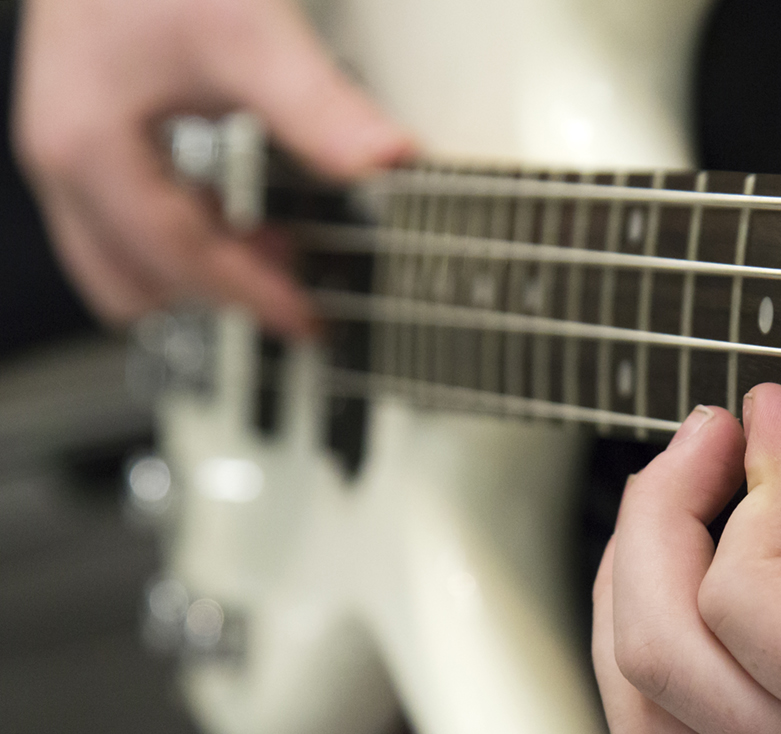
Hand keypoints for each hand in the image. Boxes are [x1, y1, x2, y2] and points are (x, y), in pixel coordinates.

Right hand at [11, 0, 413, 332]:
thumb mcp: (249, 31)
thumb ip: (317, 108)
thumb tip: (387, 163)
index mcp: (88, 146)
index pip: (180, 257)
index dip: (252, 298)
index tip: (311, 323)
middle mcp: (60, 156)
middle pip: (135, 279)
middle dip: (218, 294)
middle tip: (303, 290)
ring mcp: (61, 145)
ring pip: (120, 259)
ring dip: (196, 270)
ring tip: (280, 249)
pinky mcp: (78, 130)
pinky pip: (121, 221)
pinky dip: (181, 233)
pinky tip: (241, 212)